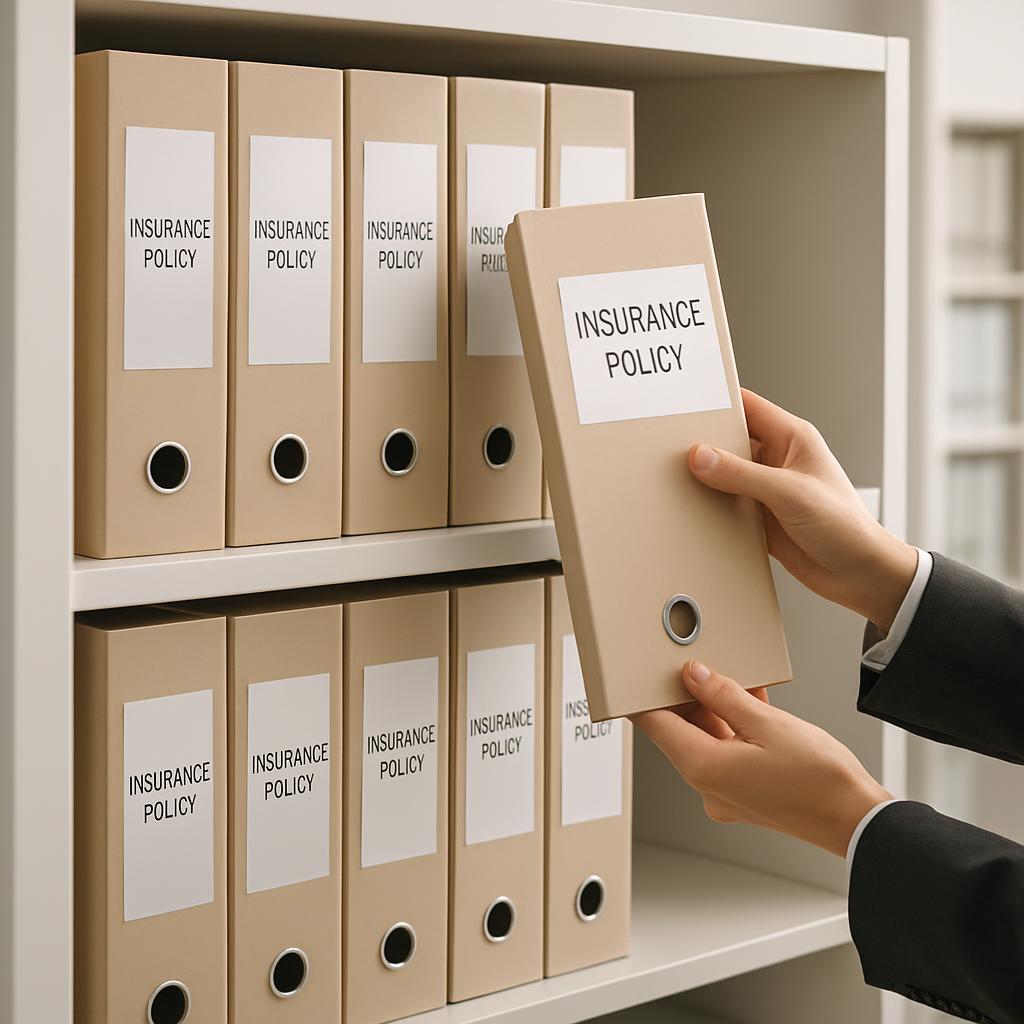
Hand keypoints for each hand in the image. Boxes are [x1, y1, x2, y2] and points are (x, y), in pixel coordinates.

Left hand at [632, 660, 891, 856]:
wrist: (856, 820)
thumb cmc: (820, 779)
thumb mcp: (767, 722)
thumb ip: (723, 695)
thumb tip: (693, 676)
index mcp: (702, 767)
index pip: (653, 724)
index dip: (644, 695)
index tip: (642, 674)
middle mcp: (706, 786)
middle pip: (680, 731)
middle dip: (689, 698)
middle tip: (703, 668)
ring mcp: (725, 794)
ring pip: (706, 741)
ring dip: (717, 712)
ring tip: (739, 686)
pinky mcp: (744, 796)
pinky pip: (727, 754)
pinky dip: (735, 731)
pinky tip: (753, 708)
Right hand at [689, 389, 916, 632]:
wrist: (859, 574)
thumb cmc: (846, 526)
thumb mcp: (790, 493)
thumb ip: (742, 474)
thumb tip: (701, 456)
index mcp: (793, 438)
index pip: (747, 406)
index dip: (717, 402)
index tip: (685, 405)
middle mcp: (778, 459)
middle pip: (729, 440)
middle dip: (702, 443)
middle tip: (670, 447)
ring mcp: (767, 488)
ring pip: (724, 473)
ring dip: (705, 479)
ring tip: (677, 478)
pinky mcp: (759, 515)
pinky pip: (726, 504)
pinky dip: (710, 507)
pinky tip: (693, 509)